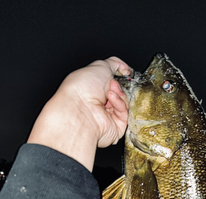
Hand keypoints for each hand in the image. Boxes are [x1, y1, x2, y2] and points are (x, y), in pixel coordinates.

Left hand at [27, 57, 131, 171]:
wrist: (80, 109)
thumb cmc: (81, 89)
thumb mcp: (99, 66)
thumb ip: (114, 64)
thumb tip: (124, 67)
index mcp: (94, 90)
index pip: (114, 83)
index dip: (120, 77)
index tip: (123, 73)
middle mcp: (100, 104)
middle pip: (121, 93)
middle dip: (119, 86)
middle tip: (112, 84)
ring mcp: (108, 117)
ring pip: (125, 103)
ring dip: (119, 94)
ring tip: (109, 92)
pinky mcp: (115, 128)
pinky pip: (125, 114)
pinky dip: (120, 104)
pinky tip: (111, 99)